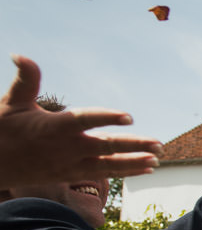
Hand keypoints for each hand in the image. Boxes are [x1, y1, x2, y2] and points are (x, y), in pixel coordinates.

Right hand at [0, 55, 162, 185]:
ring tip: (157, 158)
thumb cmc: (2, 129)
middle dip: (133, 146)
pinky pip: (104, 174)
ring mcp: (70, 164)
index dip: (106, 118)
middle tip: (158, 144)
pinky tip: (145, 168)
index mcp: (54, 126)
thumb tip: (19, 54)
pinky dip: (126, 172)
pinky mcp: (71, 175)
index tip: (128, 116)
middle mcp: (66, 147)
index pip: (85, 120)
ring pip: (108, 165)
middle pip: (105, 147)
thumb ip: (26, 79)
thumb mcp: (12, 102)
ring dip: (134, 162)